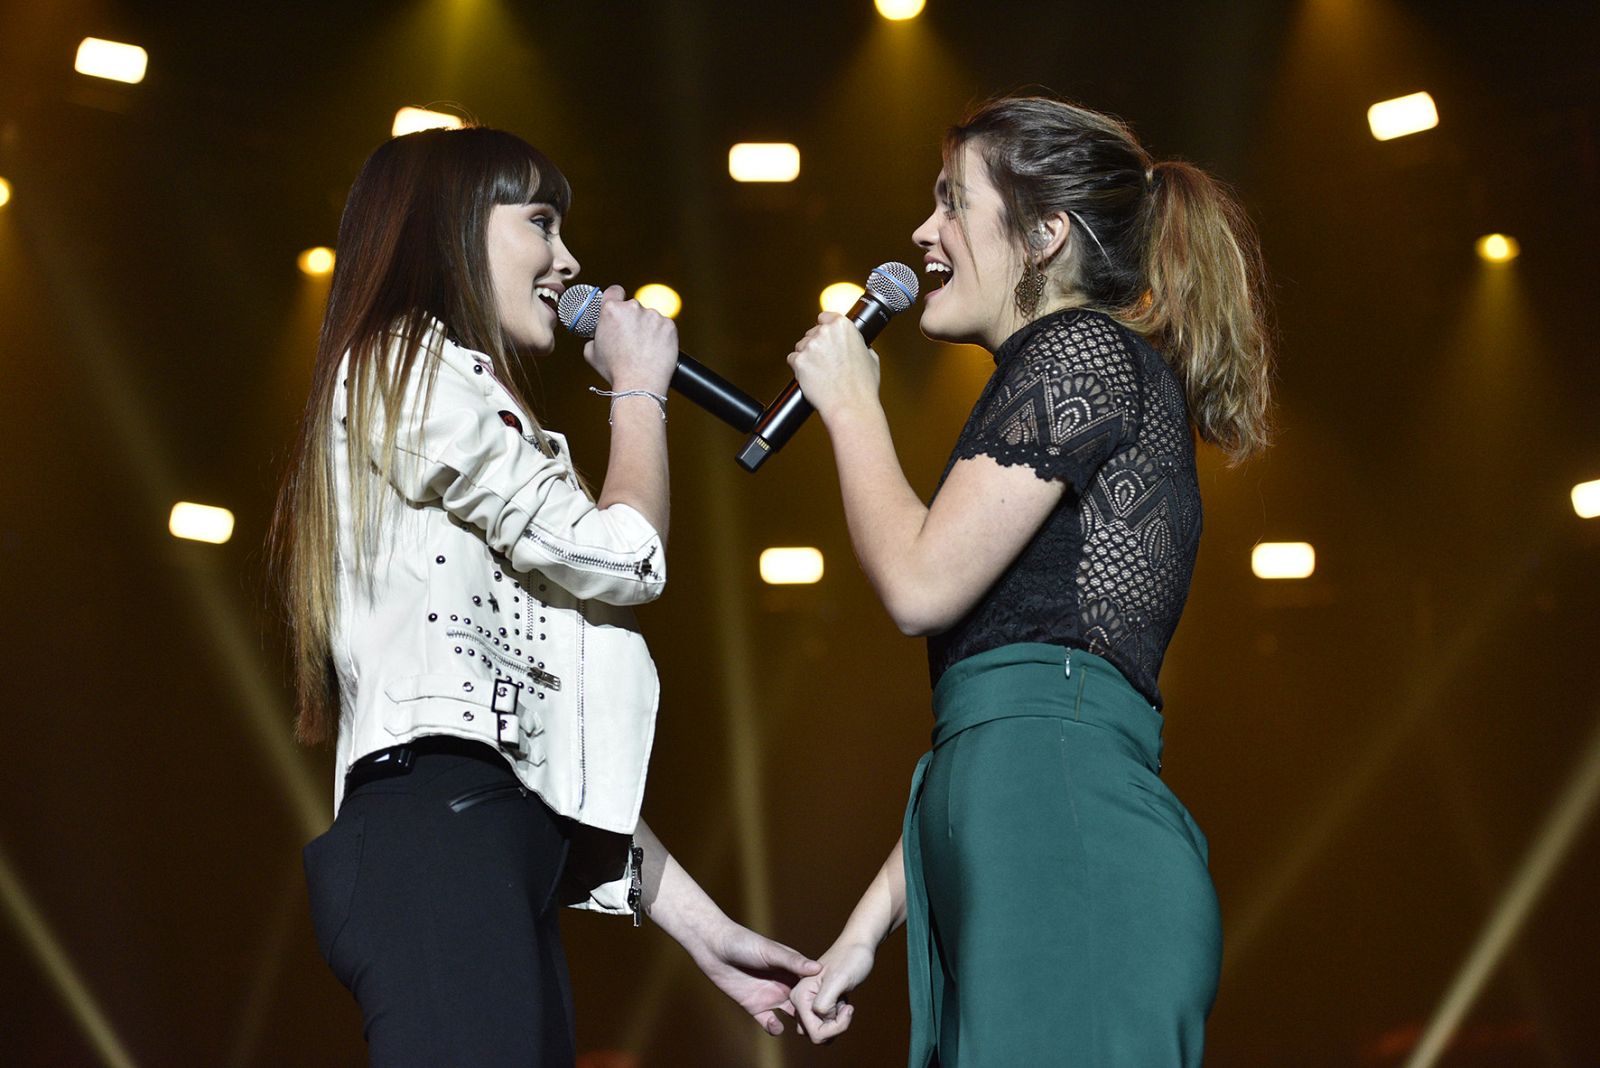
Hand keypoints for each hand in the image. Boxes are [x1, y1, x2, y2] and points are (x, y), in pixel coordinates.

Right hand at [584, 285, 676, 393]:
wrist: (640, 384)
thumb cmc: (615, 370)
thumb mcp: (591, 353)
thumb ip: (593, 337)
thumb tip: (596, 337)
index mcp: (611, 310)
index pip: (614, 291)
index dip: (616, 298)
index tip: (618, 305)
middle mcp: (633, 308)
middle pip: (633, 307)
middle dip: (632, 320)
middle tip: (631, 339)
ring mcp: (653, 315)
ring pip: (650, 317)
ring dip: (647, 328)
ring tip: (644, 349)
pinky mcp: (669, 325)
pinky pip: (664, 326)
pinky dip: (661, 335)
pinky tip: (655, 349)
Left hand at [690, 919, 820, 1036]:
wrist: (714, 947)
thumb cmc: (744, 942)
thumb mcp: (770, 951)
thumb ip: (792, 962)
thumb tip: (818, 969)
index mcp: (791, 969)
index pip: (813, 985)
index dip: (823, 995)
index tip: (837, 1005)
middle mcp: (784, 984)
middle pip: (804, 1003)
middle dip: (814, 1014)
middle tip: (824, 1026)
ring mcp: (770, 996)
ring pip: (790, 1015)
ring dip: (797, 1024)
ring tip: (804, 1031)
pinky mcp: (754, 1006)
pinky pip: (768, 1022)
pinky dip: (774, 1028)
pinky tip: (775, 1026)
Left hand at [786, 313, 880, 422]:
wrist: (850, 406)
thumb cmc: (862, 387)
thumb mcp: (871, 358)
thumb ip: (861, 346)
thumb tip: (858, 346)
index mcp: (843, 326)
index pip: (825, 317)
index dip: (824, 327)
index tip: (825, 335)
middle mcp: (825, 332)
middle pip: (811, 333)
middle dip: (816, 345)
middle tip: (826, 362)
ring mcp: (810, 346)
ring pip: (801, 346)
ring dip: (807, 357)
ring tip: (821, 373)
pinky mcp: (798, 361)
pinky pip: (793, 360)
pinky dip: (799, 369)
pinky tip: (812, 378)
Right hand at [793, 938, 875, 1043]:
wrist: (858, 946)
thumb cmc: (850, 959)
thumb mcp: (838, 980)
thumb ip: (824, 1001)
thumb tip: (819, 1016)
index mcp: (799, 996)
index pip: (814, 1032)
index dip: (835, 1027)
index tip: (848, 1008)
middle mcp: (799, 1001)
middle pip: (815, 1034)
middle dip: (834, 1028)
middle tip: (847, 1008)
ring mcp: (808, 1002)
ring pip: (819, 1030)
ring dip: (835, 1023)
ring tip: (845, 1005)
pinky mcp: (818, 1002)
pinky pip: (824, 1023)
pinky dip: (837, 1019)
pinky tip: (843, 1003)